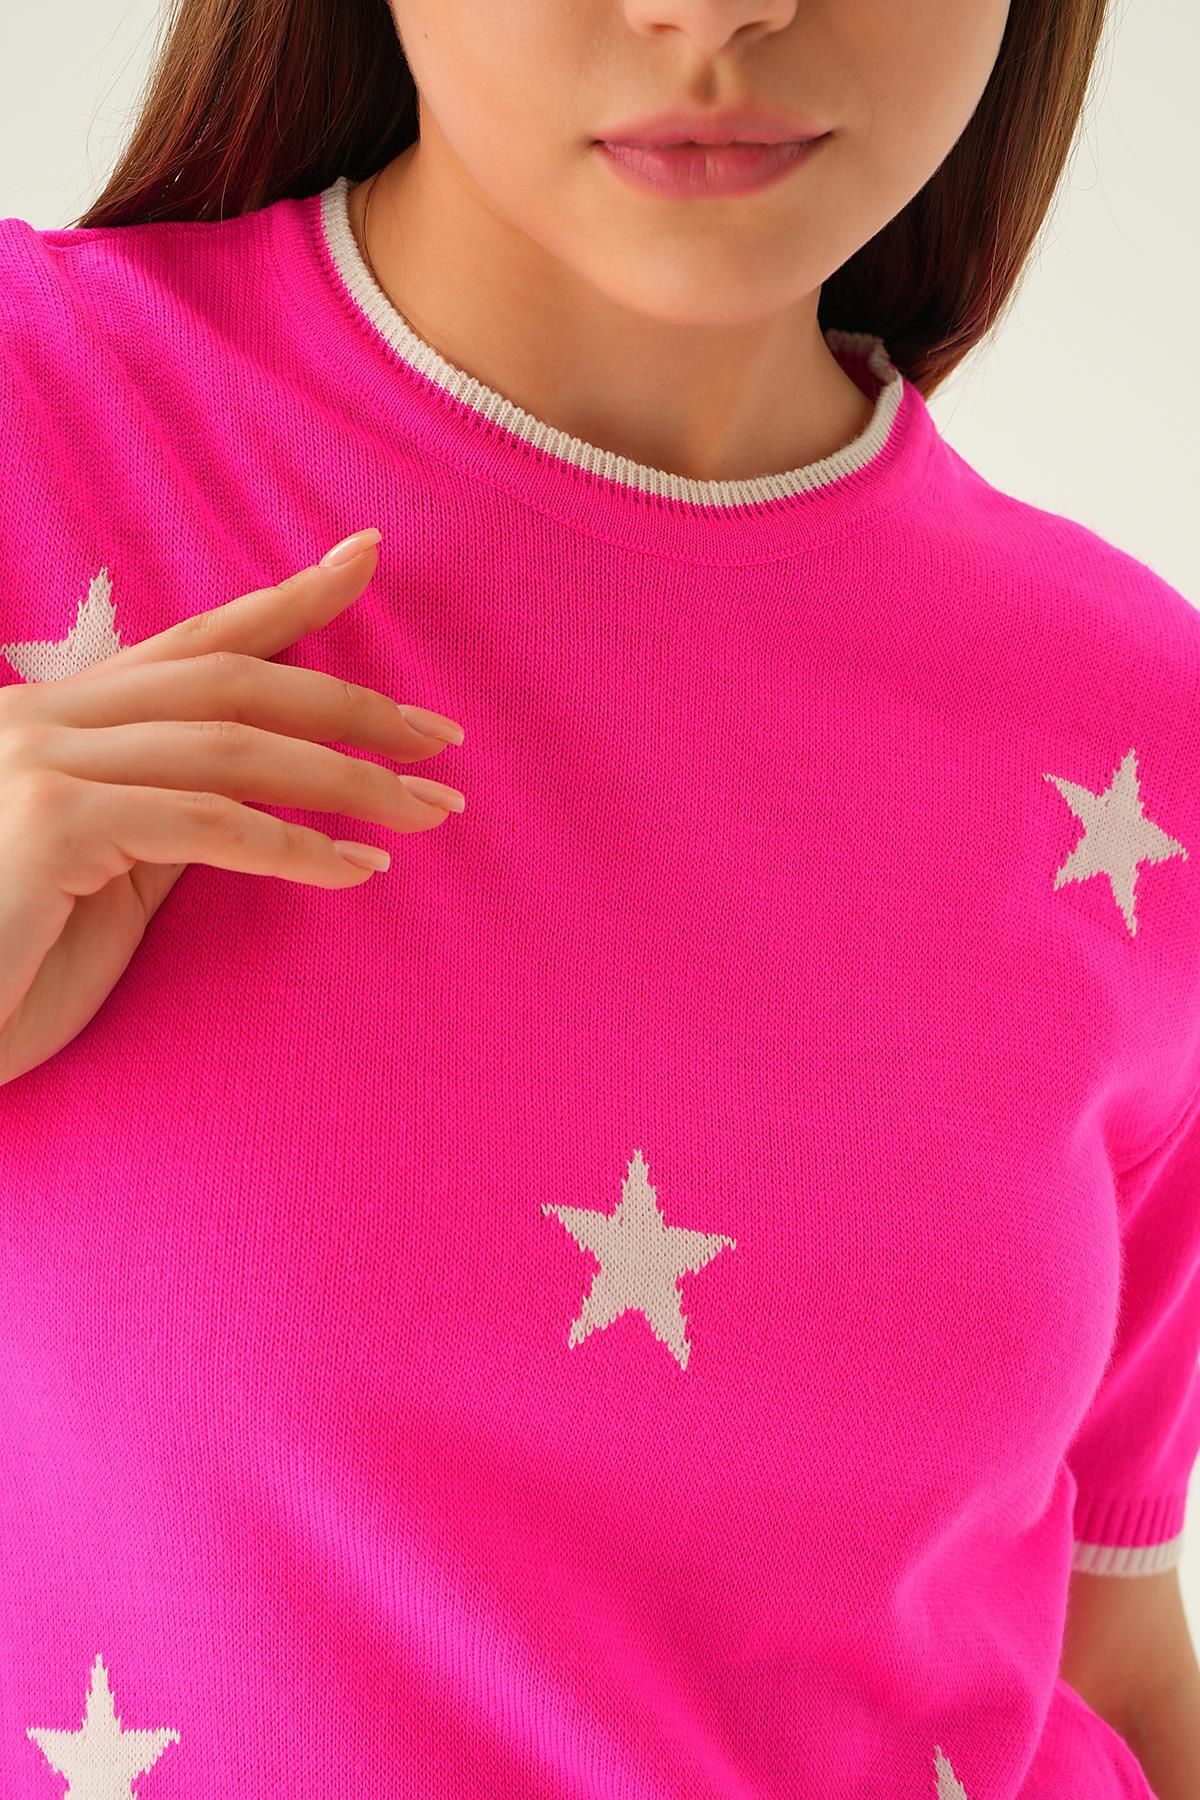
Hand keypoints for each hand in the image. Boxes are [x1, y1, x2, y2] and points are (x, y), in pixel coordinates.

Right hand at [0, 532, 464, 1084]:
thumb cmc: (4, 973)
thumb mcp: (104, 883)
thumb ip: (168, 822)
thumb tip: (262, 794)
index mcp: (56, 722)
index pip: (189, 643)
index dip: (285, 600)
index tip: (366, 560)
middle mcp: (43, 720)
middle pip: (230, 679)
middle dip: (348, 702)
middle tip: (442, 738)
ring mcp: (40, 762)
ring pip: (234, 744)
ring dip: (348, 779)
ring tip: (430, 810)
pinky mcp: (53, 821)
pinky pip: (208, 822)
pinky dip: (296, 848)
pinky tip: (361, 871)